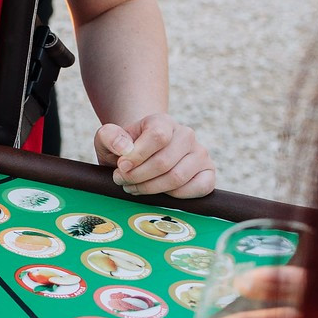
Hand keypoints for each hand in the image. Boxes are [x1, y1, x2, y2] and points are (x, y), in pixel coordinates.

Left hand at [94, 114, 213, 196]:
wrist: (143, 153)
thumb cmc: (126, 147)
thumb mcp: (108, 138)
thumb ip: (109, 137)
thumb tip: (124, 148)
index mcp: (163, 121)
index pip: (157, 137)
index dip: (137, 156)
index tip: (121, 167)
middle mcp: (186, 135)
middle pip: (164, 162)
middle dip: (138, 177)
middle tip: (122, 181)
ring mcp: (200, 154)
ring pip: (178, 178)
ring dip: (151, 188)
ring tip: (134, 187)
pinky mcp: (208, 173)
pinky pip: (198, 188)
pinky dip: (175, 196)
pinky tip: (159, 192)